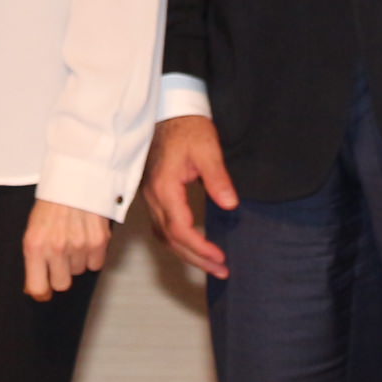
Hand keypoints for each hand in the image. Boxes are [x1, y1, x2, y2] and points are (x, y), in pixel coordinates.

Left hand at [23, 202, 110, 300]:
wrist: (75, 178)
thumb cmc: (52, 203)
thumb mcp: (32, 229)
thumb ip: (34, 258)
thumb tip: (35, 287)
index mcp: (35, 245)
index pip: (38, 287)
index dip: (41, 291)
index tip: (43, 290)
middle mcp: (57, 248)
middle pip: (62, 284)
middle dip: (61, 274)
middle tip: (60, 258)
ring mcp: (79, 245)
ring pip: (80, 272)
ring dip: (77, 260)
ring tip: (73, 238)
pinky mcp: (99, 241)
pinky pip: (96, 264)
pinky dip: (92, 255)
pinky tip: (86, 238)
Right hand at [144, 114, 236, 277]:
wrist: (170, 111)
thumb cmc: (187, 127)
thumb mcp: (208, 149)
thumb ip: (218, 178)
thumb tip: (230, 205)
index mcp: (164, 187)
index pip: (180, 228)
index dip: (200, 247)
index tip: (220, 258)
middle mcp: (153, 196)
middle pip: (171, 238)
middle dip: (196, 258)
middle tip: (221, 270)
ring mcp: (151, 197)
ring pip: (164, 235)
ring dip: (187, 253)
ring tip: (211, 265)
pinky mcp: (155, 195)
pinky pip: (162, 226)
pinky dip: (178, 241)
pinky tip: (193, 246)